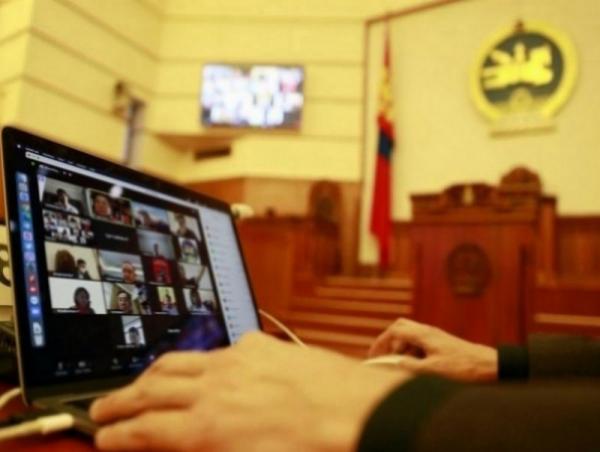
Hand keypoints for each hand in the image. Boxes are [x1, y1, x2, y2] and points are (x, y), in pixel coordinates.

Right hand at [91, 332, 410, 451]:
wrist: (363, 413)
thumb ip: (208, 451)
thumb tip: (187, 444)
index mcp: (207, 428)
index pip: (144, 430)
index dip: (117, 437)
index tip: (102, 440)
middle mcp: (214, 388)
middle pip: (150, 390)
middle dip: (120, 402)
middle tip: (101, 411)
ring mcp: (237, 360)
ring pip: (177, 362)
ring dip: (150, 375)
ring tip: (137, 384)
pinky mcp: (261, 346)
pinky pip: (220, 349)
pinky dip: (200, 360)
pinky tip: (204, 367)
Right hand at [368, 318, 497, 381]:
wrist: (491, 366)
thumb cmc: (463, 367)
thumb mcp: (433, 370)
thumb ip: (410, 366)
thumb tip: (393, 363)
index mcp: (424, 334)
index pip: (394, 330)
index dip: (381, 342)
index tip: (373, 356)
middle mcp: (429, 332)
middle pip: (401, 328)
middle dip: (389, 342)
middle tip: (383, 358)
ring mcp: (436, 338)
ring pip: (411, 338)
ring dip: (402, 350)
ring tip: (401, 368)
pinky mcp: (443, 345)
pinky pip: (421, 345)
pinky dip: (413, 354)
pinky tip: (417, 369)